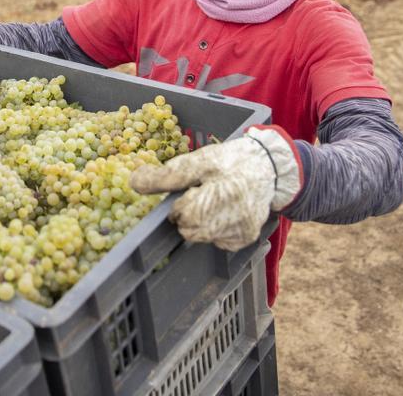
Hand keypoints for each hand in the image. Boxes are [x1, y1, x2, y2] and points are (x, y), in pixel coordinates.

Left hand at [130, 127, 300, 250]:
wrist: (269, 167)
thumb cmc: (229, 160)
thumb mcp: (198, 160)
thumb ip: (166, 175)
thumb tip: (133, 182)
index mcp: (223, 193)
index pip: (185, 214)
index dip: (181, 204)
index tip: (190, 191)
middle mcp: (236, 216)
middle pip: (191, 230)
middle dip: (188, 216)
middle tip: (201, 197)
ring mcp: (243, 230)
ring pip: (203, 238)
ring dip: (200, 224)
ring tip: (214, 203)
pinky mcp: (247, 238)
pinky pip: (218, 242)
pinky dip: (214, 231)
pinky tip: (224, 214)